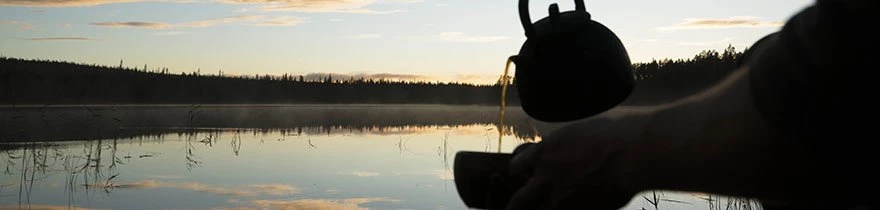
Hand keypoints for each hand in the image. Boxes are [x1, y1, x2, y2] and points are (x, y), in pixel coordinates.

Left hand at [506, 112, 648, 209]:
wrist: (634, 154)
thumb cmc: (612, 135)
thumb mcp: (577, 132)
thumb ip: (562, 147)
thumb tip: (558, 152)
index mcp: (544, 153)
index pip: (515, 167)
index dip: (519, 171)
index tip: (523, 173)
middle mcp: (547, 179)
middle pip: (518, 202)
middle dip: (516, 206)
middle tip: (518, 207)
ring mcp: (563, 200)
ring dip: (544, 209)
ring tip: (553, 206)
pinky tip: (580, 205)